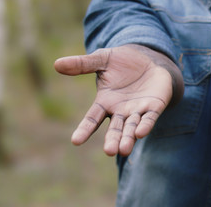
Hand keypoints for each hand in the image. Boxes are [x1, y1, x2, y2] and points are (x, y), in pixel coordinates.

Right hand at [54, 45, 182, 155]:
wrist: (150, 59)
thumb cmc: (123, 61)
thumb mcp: (102, 59)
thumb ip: (82, 64)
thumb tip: (56, 64)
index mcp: (105, 102)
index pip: (92, 119)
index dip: (84, 130)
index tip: (76, 141)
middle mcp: (120, 111)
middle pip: (115, 129)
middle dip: (112, 140)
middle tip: (110, 151)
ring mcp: (138, 110)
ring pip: (131, 127)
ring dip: (128, 138)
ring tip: (124, 150)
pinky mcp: (154, 107)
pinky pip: (149, 118)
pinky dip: (145, 126)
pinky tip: (141, 133)